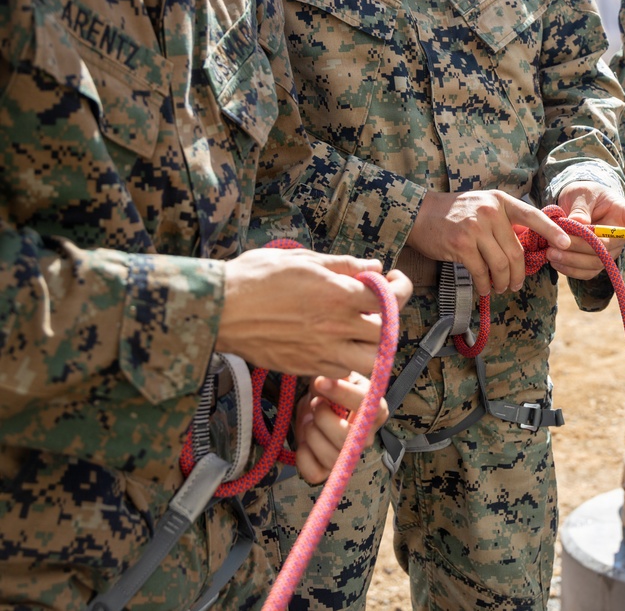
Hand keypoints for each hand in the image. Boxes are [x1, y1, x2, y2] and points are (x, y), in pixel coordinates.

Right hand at [217, 248, 412, 378]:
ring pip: (372, 360)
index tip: (394, 280)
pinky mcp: (307, 367)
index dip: (401, 287)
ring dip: (374, 345)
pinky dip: (350, 360)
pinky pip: (344, 371)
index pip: (391, 298)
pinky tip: (338, 343)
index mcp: (338, 295)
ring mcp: (323, 352)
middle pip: (387, 332)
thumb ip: (343, 265)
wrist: (218, 311)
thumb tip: (374, 265)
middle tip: (379, 304)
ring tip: (363, 329)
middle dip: (390, 316)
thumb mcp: (301, 259)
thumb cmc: (254, 277)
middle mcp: (336, 327)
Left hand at [294, 372, 388, 484]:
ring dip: (311, 434)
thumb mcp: (337, 376)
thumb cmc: (331, 391)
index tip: (320, 382)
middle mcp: (367, 438)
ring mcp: (348, 458)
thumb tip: (326, 376)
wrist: (319, 408)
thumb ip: (337, 373)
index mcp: (376, 411)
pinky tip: (304, 441)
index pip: (368, 405)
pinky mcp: (328, 471)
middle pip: (346, 437)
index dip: (342, 393)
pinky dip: (303, 455)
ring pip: (330, 456)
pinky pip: (313, 472)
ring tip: (309, 420)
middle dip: (323, 417)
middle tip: (316, 404)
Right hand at [407, 190, 571, 295]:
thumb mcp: (483, 205)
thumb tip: (524, 245)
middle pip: (515, 251)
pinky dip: (485, 284)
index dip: (551, 230)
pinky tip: (484, 288)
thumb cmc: (454, 213)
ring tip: (499, 288)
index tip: (566, 243)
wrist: (419, 213)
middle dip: (518, 273)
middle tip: (515, 285)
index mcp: (500, 201)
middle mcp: (490, 212)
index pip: (532, 215)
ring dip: (502, 282)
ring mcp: (475, 228)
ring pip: (500, 264)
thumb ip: (503, 220)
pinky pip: (481, 271)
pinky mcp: (461, 244)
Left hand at [547, 182, 624, 279]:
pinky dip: (569, 270)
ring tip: (550, 253)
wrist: (576, 206)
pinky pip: (586, 273)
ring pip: (596, 263)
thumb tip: (578, 223)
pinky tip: (555, 261)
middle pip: (609, 247)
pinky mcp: (595, 263)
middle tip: (557, 243)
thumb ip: (580, 207)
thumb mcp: (581, 193)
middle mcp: (621, 236)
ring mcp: (609, 252)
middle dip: (582, 247)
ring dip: (572, 261)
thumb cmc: (584, 195)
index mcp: (624, 213)